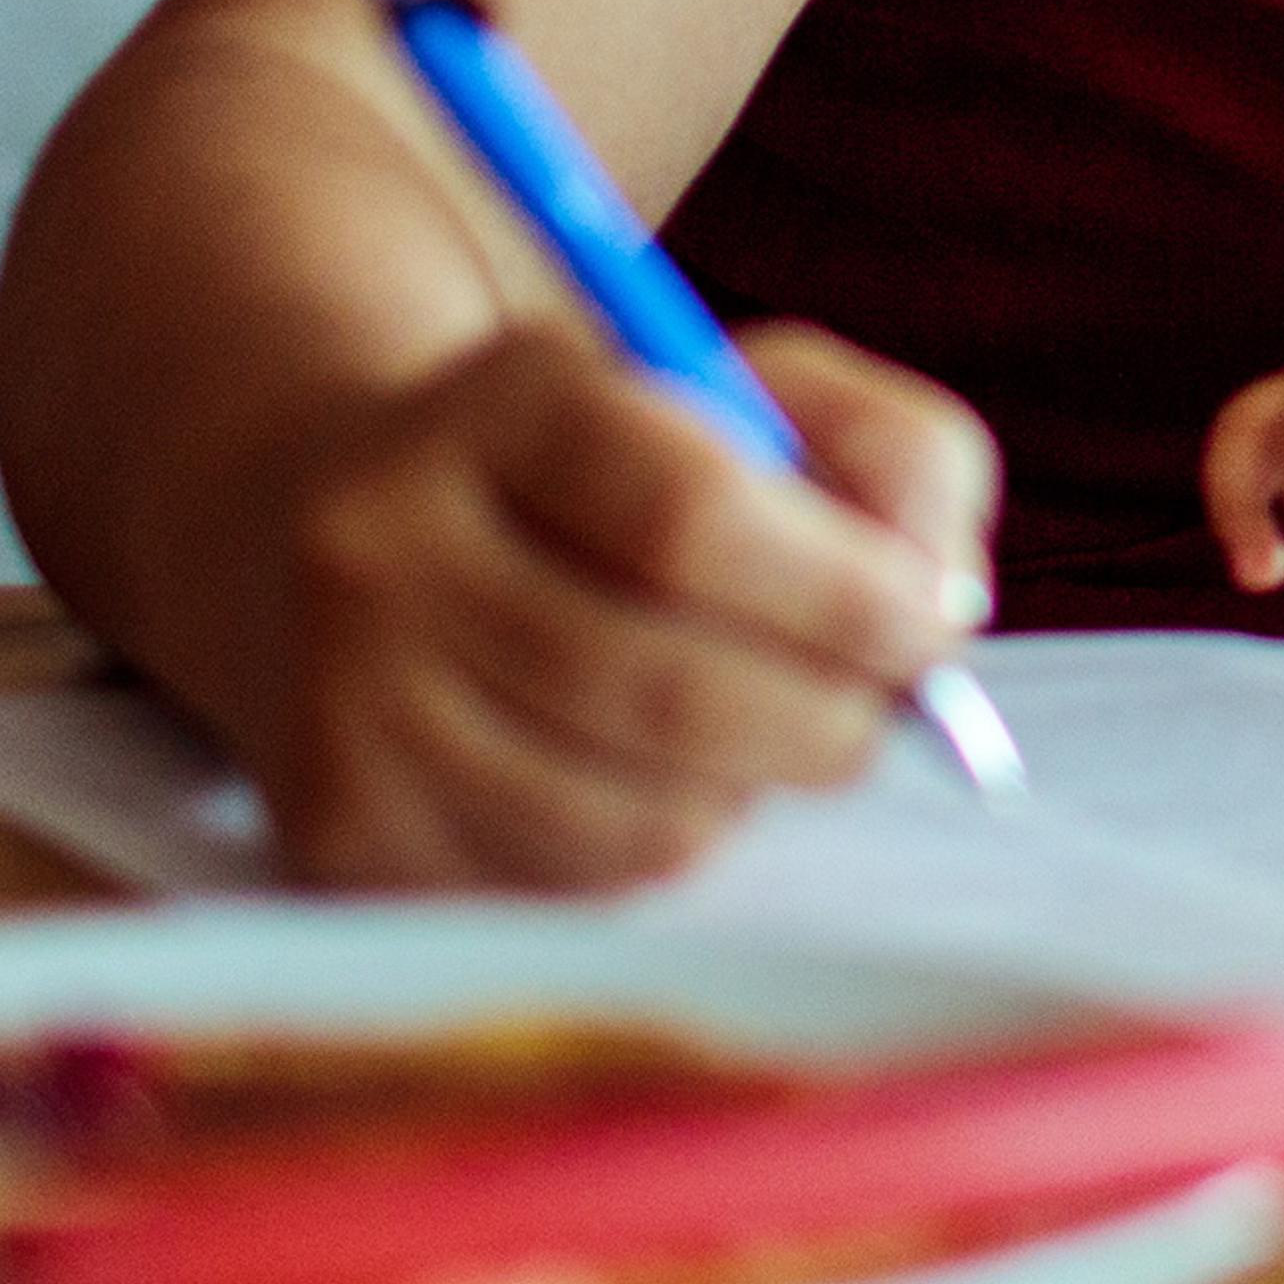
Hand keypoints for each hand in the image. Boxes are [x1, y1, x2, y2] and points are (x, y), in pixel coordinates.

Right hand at [271, 322, 996, 889]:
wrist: (340, 540)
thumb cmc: (624, 473)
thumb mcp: (765, 399)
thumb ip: (899, 459)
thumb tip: (944, 600)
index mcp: (505, 404)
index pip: (689, 516)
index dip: (844, 595)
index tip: (929, 627)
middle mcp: (388, 544)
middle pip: (669, 689)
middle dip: (829, 719)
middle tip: (881, 711)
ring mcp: (350, 697)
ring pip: (640, 813)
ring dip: (754, 790)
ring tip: (759, 727)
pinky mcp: (345, 826)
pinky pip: (581, 883)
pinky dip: (667, 842)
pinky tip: (653, 772)